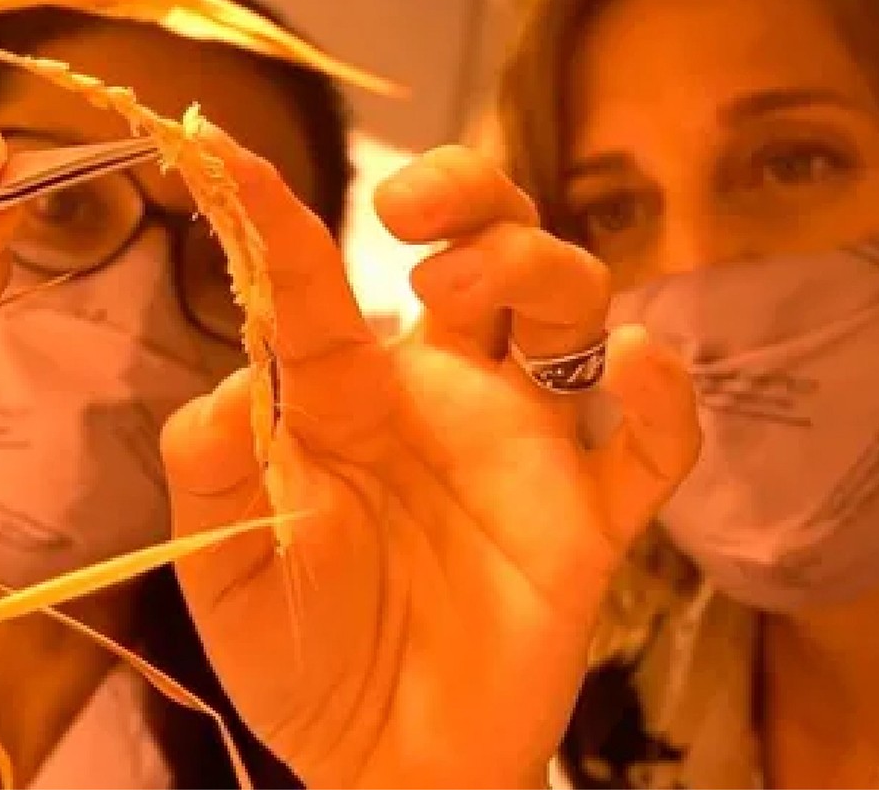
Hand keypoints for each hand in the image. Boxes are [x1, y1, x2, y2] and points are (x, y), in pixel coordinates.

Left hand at [162, 139, 701, 788]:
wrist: (383, 765)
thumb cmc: (300, 656)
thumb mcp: (227, 570)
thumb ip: (216, 472)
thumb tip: (222, 386)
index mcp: (346, 394)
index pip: (319, 282)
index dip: (274, 212)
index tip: (218, 150)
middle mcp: (445, 394)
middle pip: (485, 246)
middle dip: (466, 195)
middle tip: (410, 211)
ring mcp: (524, 450)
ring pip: (570, 306)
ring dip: (532, 269)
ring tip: (459, 294)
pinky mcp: (588, 521)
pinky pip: (652, 445)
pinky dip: (663, 399)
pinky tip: (636, 373)